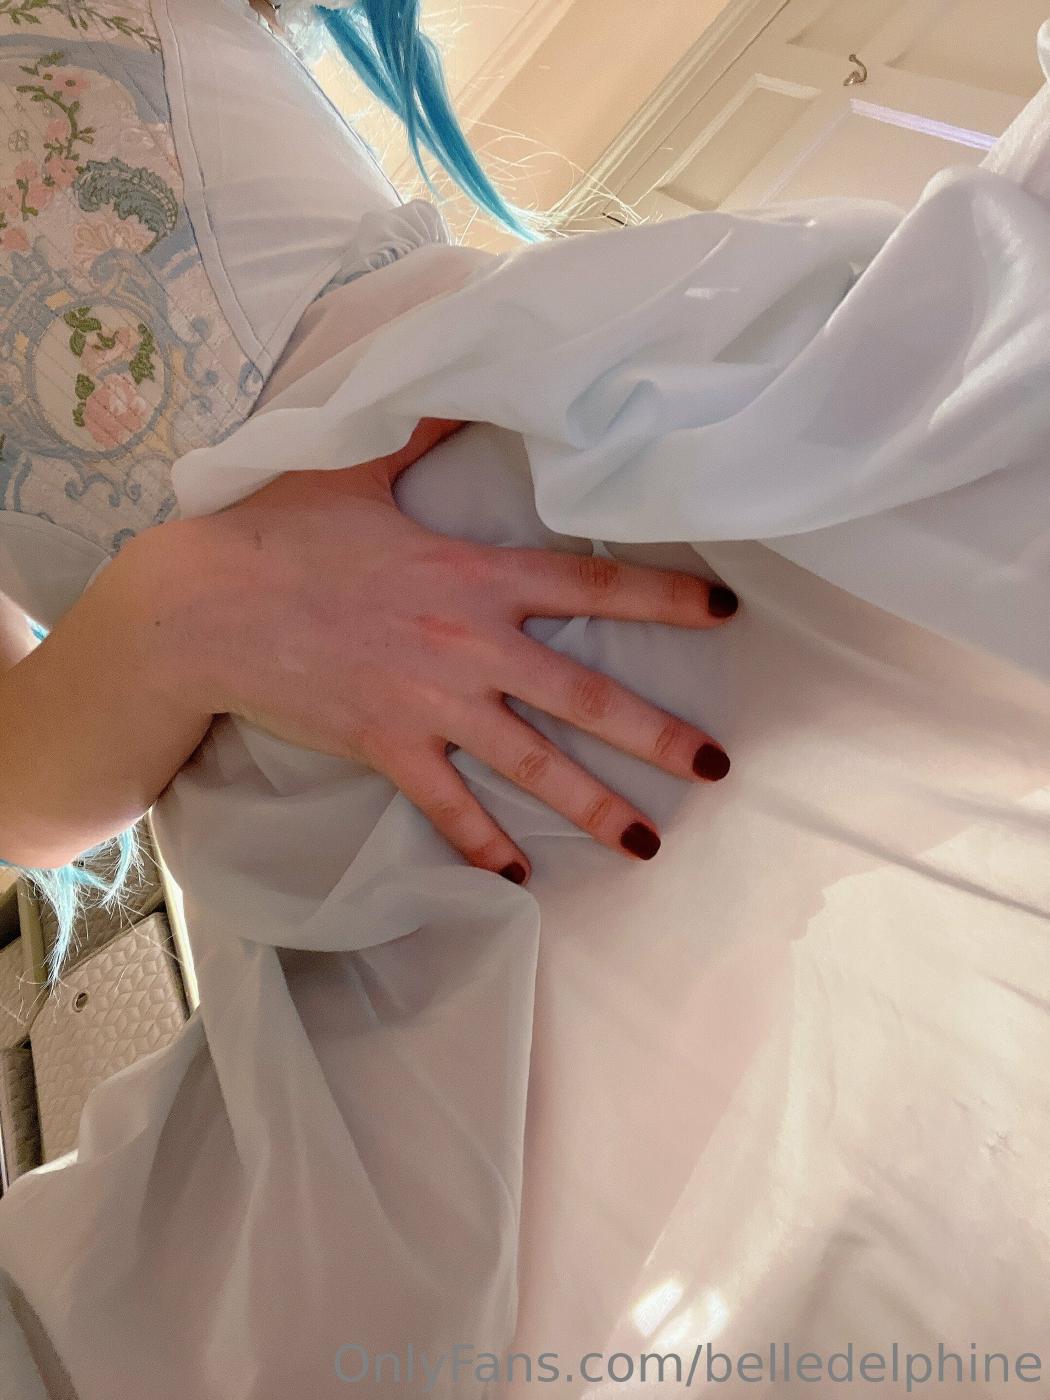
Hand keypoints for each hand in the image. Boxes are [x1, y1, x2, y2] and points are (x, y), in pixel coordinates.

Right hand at [161, 421, 738, 882]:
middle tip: (719, 768)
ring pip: (534, 766)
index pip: (592, 584)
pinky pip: (448, 808)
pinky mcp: (388, 748)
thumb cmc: (278, 534)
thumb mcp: (355, 467)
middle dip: (659, 736)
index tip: (726, 612)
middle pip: (585, 697)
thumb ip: (421, 427)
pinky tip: (520, 875)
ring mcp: (431, 705)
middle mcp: (470, 646)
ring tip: (651, 844)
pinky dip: (484, 843)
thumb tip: (465, 373)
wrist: (201, 611)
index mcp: (474, 575)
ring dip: (596, 808)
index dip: (666, 597)